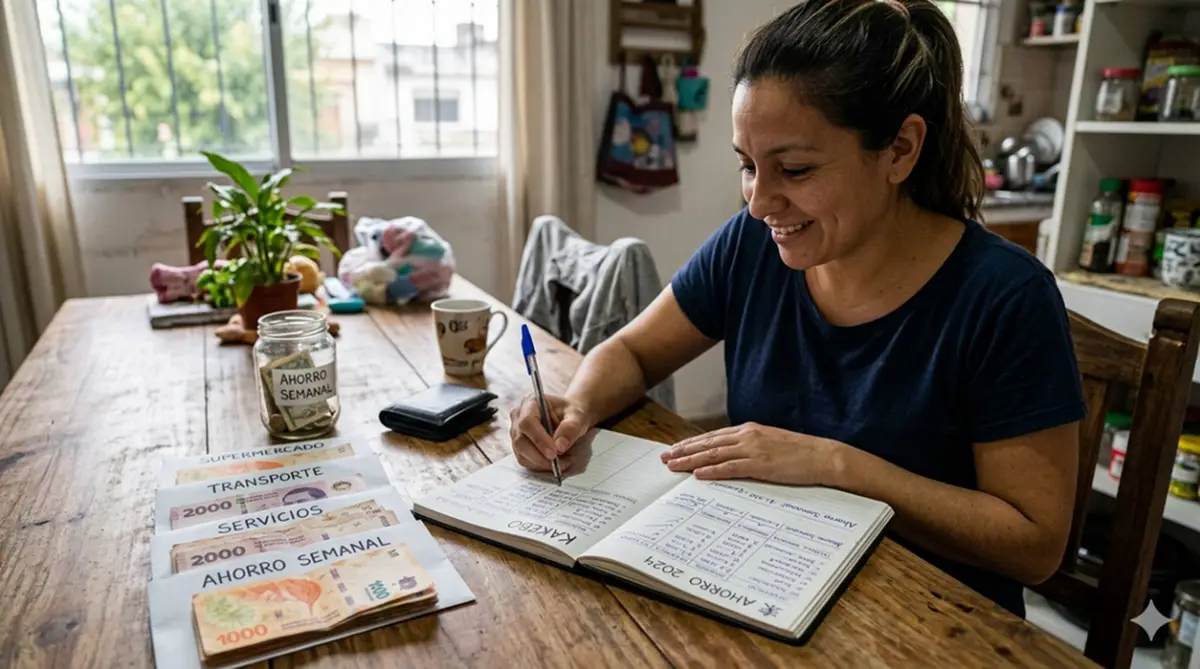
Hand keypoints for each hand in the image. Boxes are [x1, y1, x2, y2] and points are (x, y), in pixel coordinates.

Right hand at [509, 394, 593, 472]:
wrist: (569, 418)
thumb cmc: (571, 413)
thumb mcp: (577, 416)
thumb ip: (570, 428)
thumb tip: (560, 446)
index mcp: (530, 402)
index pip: (527, 422)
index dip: (539, 439)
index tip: (554, 453)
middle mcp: (518, 416)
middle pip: (520, 440)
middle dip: (539, 456)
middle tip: (559, 463)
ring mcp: (516, 432)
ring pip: (521, 453)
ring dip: (541, 463)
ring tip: (562, 462)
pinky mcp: (519, 446)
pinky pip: (524, 460)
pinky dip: (539, 465)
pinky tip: (554, 463)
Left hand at [660, 422, 845, 485]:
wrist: (822, 456)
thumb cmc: (799, 453)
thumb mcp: (770, 444)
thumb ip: (750, 447)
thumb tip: (731, 456)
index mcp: (749, 430)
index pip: (713, 437)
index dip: (692, 443)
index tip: (675, 449)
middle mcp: (747, 436)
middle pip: (708, 444)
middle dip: (684, 451)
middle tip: (665, 458)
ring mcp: (753, 449)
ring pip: (714, 454)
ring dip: (691, 461)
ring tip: (674, 466)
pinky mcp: (761, 464)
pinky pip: (731, 468)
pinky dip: (713, 471)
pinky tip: (698, 475)